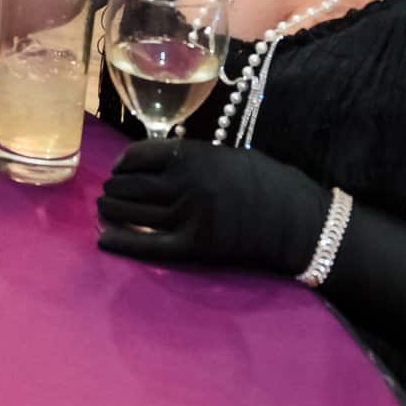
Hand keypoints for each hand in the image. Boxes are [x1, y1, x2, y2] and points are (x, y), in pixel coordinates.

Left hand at [96, 138, 330, 274]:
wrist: (303, 224)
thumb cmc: (270, 184)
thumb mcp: (227, 157)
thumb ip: (191, 159)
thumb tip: (155, 164)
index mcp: (195, 156)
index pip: (141, 155)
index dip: (124, 162)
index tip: (120, 168)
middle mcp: (186, 184)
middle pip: (132, 185)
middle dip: (114, 188)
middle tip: (109, 191)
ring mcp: (189, 218)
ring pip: (134, 213)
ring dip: (112, 210)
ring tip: (105, 209)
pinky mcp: (196, 249)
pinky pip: (148, 246)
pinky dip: (122, 243)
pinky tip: (103, 239)